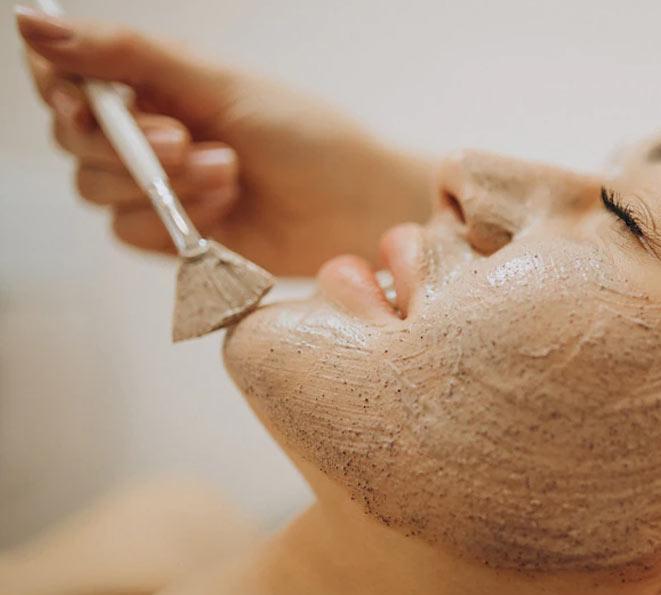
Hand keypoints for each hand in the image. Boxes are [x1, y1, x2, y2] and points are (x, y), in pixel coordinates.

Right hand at [17, 6, 431, 275]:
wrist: (361, 207)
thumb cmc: (308, 136)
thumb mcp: (218, 83)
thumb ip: (126, 54)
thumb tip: (32, 23)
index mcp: (155, 84)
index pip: (68, 78)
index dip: (62, 89)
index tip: (88, 103)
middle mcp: (147, 134)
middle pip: (74, 138)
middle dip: (125, 143)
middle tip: (186, 140)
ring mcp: (159, 188)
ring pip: (96, 188)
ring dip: (162, 182)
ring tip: (230, 171)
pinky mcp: (173, 237)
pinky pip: (130, 232)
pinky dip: (173, 222)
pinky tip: (227, 209)